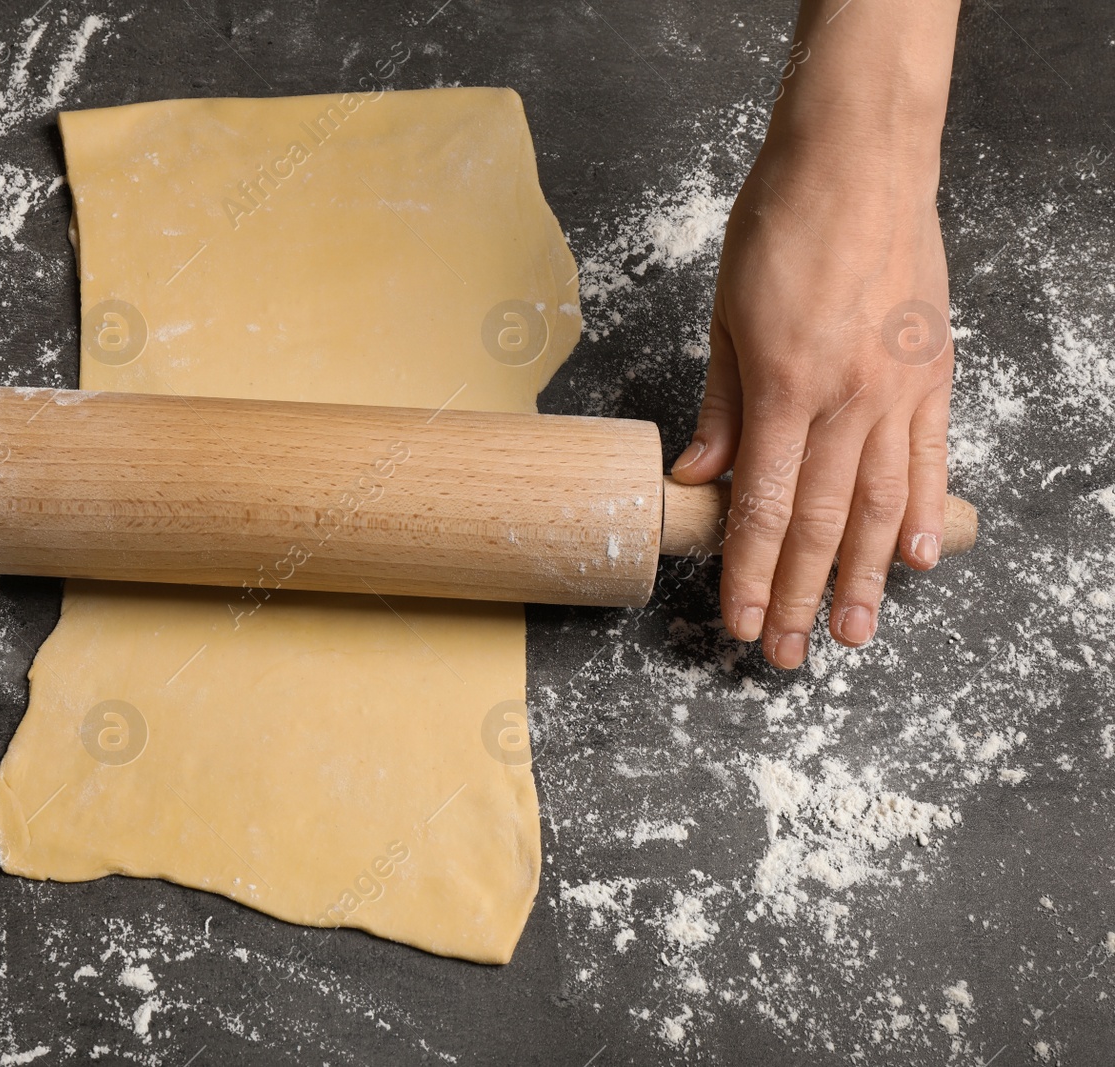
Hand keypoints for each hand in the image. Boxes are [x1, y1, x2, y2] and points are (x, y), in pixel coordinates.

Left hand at [671, 141, 953, 668]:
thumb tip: (698, 481)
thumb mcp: (725, 316)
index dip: (746, 574)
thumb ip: (719, 407)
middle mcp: (847, 401)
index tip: (735, 621)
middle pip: (818, 523)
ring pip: (880, 506)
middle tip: (782, 653)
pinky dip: (925, 511)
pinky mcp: (933, 372)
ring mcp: (898, 390)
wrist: (860, 157)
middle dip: (795, 595)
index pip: (761, 507)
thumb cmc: (781, 225)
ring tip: (850, 634)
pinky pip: (930, 457)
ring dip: (863, 578)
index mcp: (784, 389)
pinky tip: (919, 558)